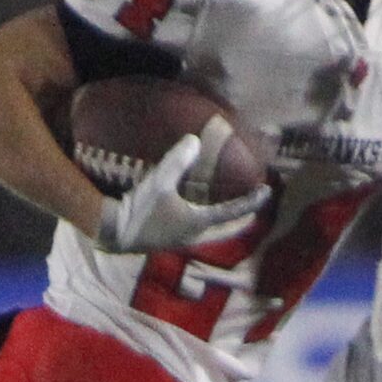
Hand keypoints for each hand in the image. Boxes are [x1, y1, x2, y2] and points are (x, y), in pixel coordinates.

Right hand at [94, 134, 269, 251]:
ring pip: (213, 231)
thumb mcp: (158, 182)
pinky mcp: (170, 240)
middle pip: (227, 227)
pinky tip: (200, 214)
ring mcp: (182, 241)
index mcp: (198, 223)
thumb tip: (195, 140)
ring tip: (232, 208)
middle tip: (254, 203)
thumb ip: (178, 161)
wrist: (113, 233)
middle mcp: (195, 236)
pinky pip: (198, 231)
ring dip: (225, 220)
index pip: (233, 212)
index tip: (268, 192)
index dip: (251, 201)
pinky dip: (208, 222)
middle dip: (242, 215)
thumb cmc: (139, 210)